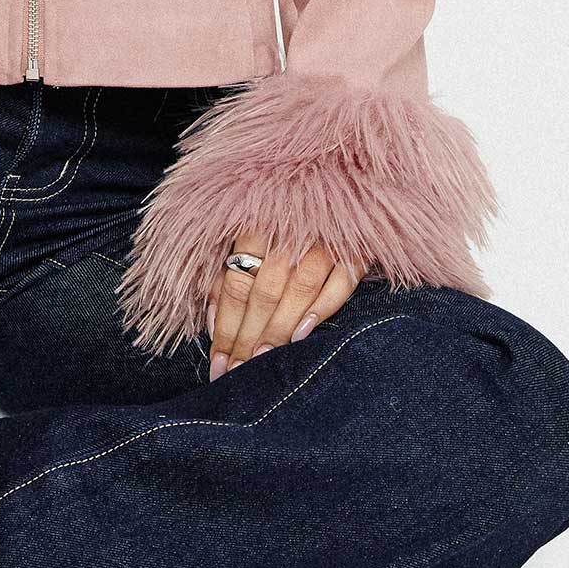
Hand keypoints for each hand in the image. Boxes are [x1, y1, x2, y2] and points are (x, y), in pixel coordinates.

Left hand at [205, 235, 366, 377]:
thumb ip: (227, 276)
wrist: (335, 193)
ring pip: (298, 289)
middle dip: (248, 337)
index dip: (226, 327)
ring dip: (279, 328)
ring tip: (262, 362)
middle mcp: (289, 233)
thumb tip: (212, 323)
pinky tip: (303, 334)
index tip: (217, 362)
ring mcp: (325, 240)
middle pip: (264, 293)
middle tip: (235, 375)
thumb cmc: (279, 222)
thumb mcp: (246, 237)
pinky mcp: (356, 249)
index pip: (236, 285)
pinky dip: (322, 307)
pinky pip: (341, 281)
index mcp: (257, 226)